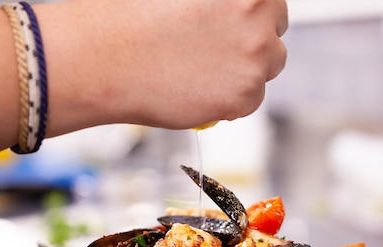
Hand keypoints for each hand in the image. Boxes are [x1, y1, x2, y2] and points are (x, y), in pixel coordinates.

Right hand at [39, 0, 287, 133]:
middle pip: (277, 28)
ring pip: (269, 67)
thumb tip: (231, 10)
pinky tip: (199, 89)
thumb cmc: (130, 17)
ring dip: (246, 69)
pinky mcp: (245, 93)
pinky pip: (252, 100)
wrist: (105, 57)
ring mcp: (255, 54)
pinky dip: (232, 100)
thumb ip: (221, 2)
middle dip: (255, 37)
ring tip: (204, 69)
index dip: (254, 10)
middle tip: (220, 46)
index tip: (241, 21)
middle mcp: (258, 12)